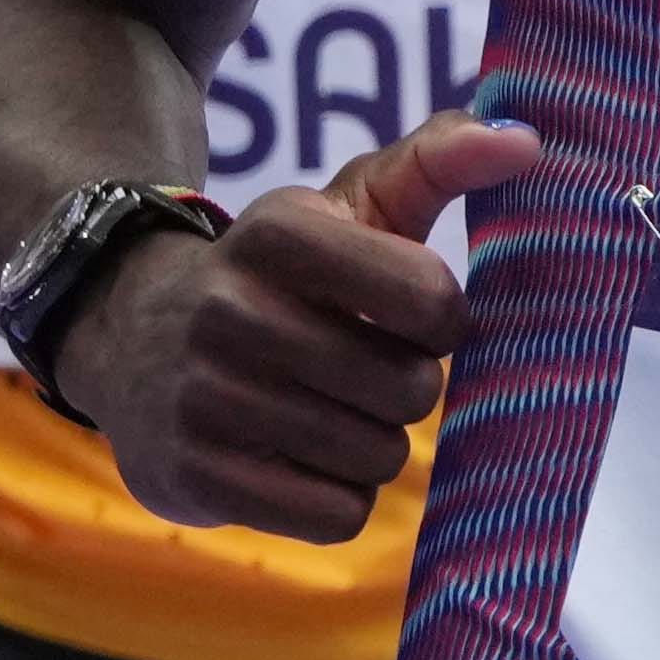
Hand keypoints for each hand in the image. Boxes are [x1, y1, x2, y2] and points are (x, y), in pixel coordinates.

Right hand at [65, 113, 543, 541]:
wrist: (130, 337)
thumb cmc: (278, 272)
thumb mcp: (347, 205)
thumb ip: (440, 161)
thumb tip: (529, 143)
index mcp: (278, 231)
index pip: (432, 299)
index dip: (442, 321)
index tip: (411, 318)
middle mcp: (230, 309)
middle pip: (410, 389)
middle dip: (408, 388)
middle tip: (366, 372)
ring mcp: (205, 396)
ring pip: (376, 457)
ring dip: (375, 445)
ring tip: (330, 411)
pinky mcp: (195, 475)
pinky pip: (335, 516)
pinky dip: (338, 497)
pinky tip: (302, 458)